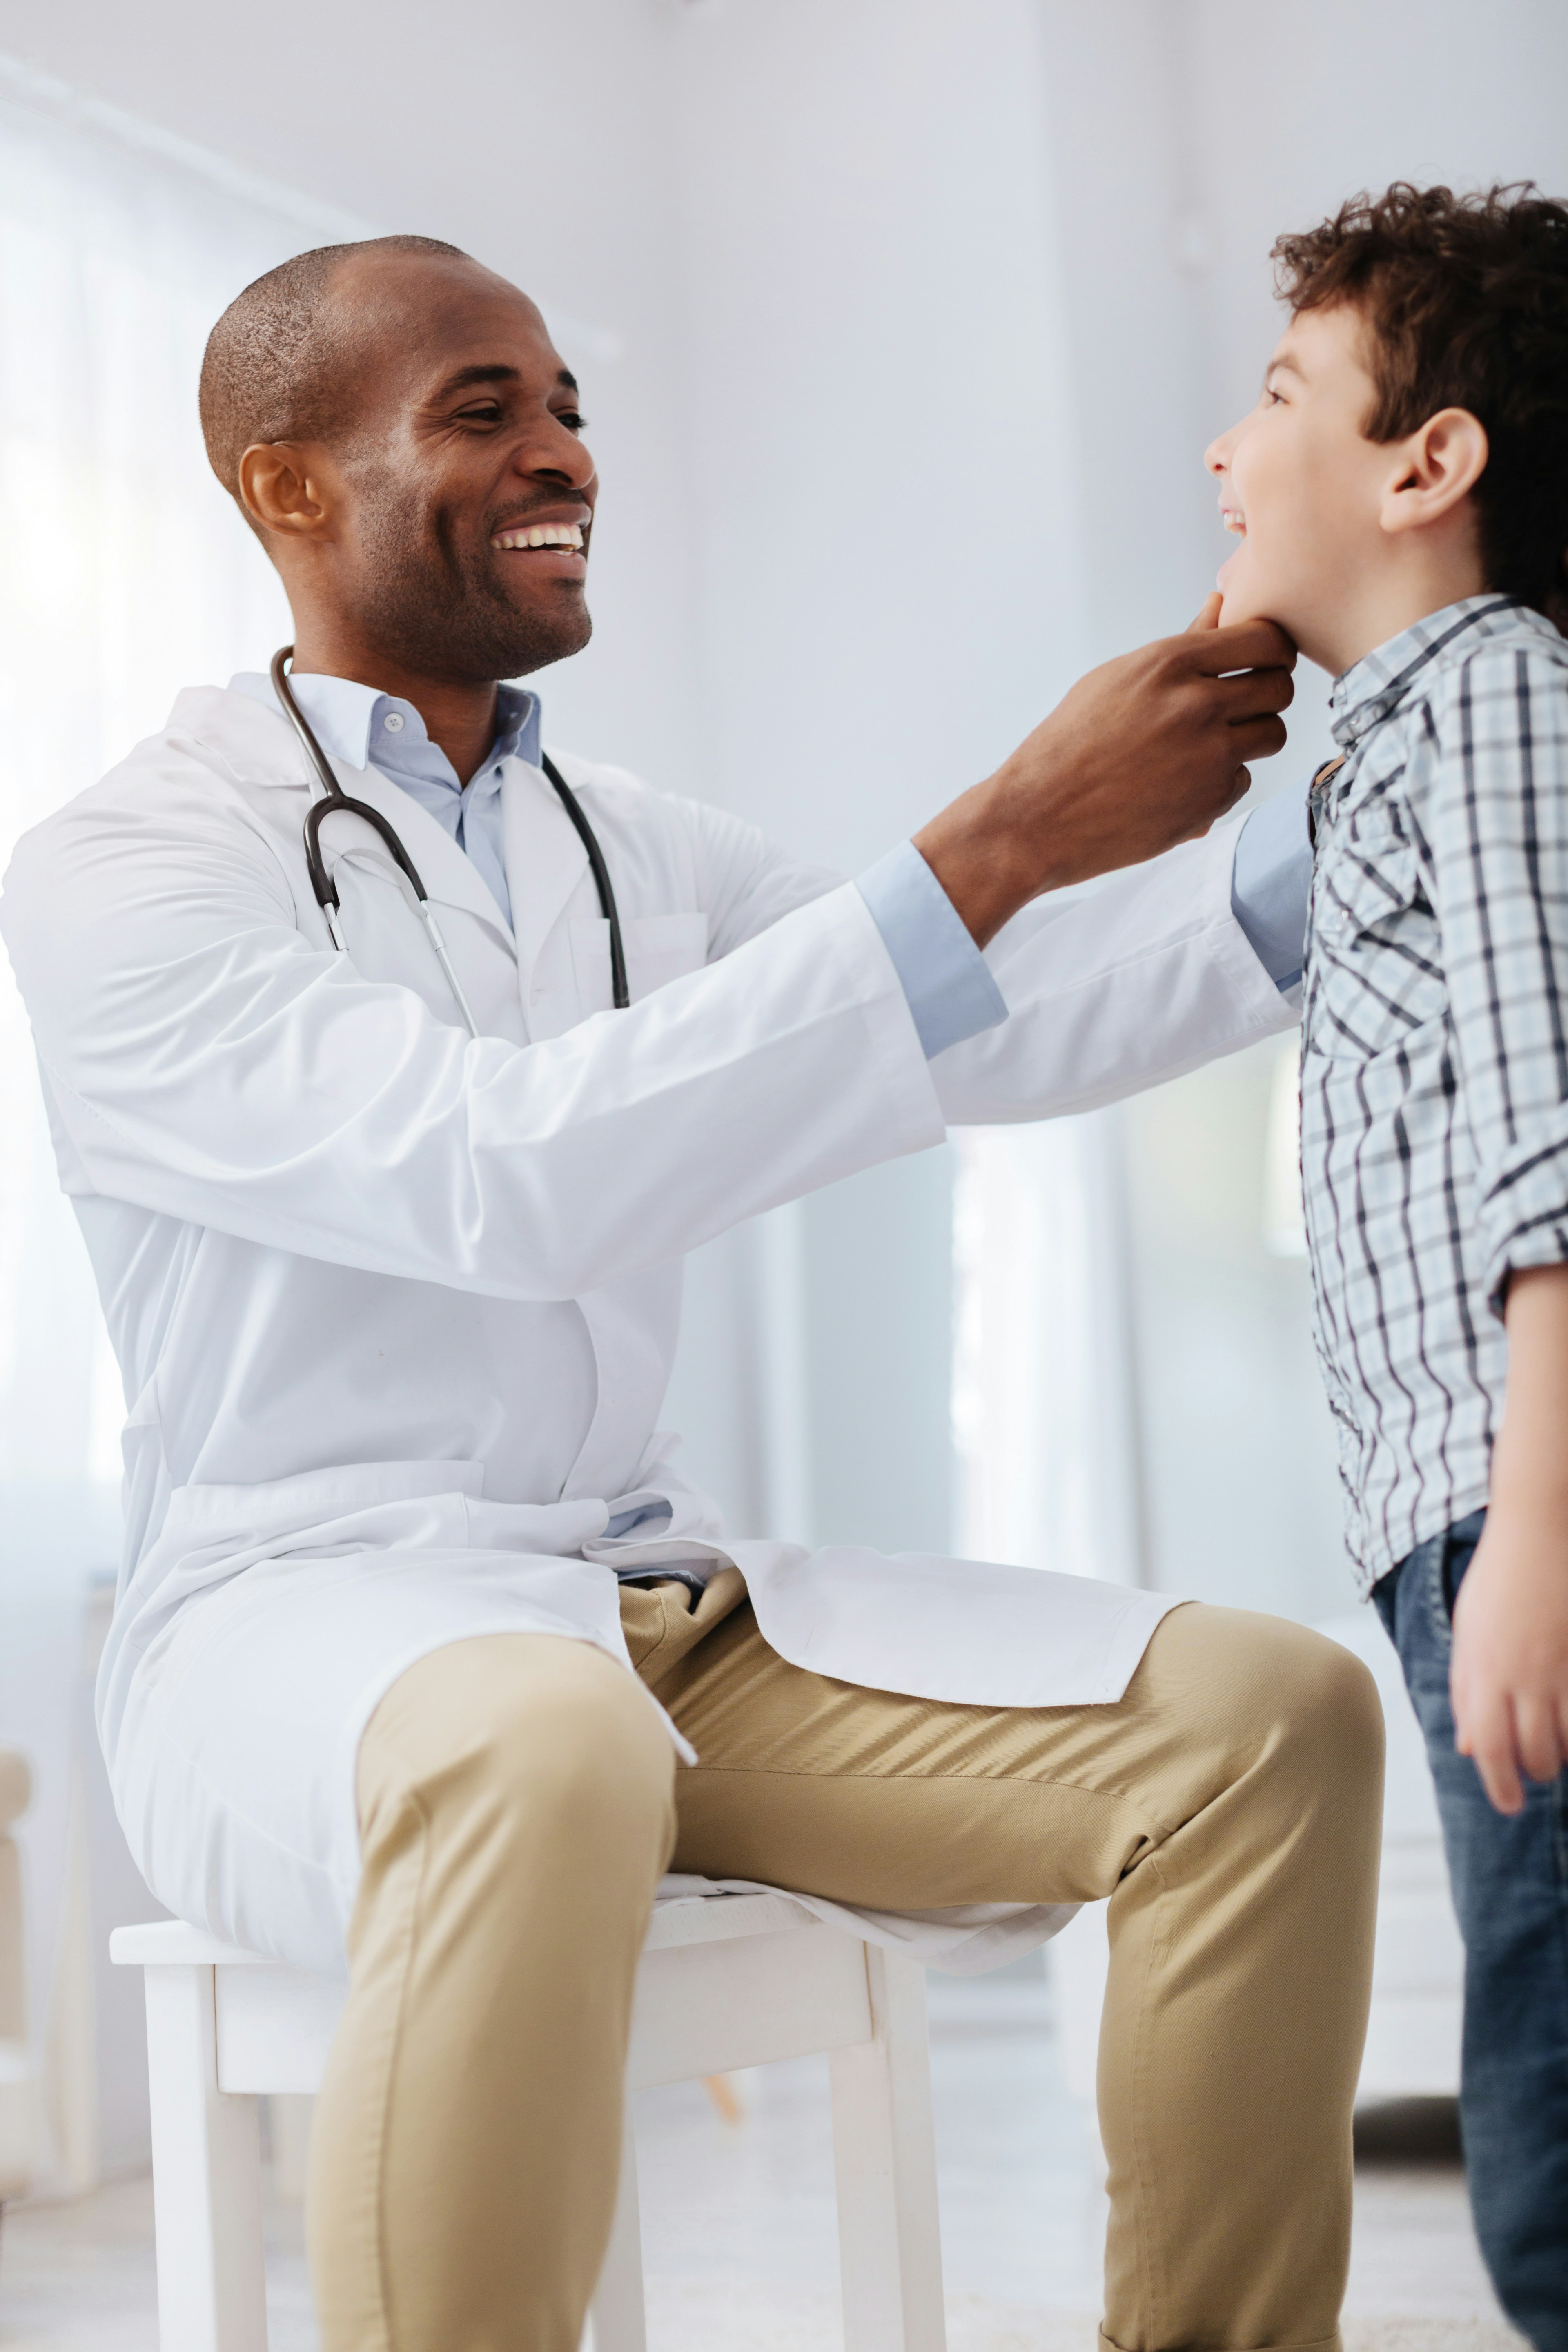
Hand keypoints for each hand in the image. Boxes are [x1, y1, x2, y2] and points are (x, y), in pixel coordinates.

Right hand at [913, 596, 1295, 946]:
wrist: (1039, 817)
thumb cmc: (1071, 743)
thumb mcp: (1118, 679)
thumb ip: (1181, 645)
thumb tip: (1219, 604)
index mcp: (1170, 663)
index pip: (1264, 639)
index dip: (1273, 650)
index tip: (1265, 661)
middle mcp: (1197, 704)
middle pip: (1280, 686)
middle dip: (1267, 694)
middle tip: (1242, 706)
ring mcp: (1208, 755)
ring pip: (1273, 734)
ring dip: (1252, 739)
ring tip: (1209, 746)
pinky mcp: (1211, 800)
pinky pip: (1244, 779)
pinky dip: (1221, 783)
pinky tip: (1182, 783)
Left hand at [1451, 1508, 1567, 1811]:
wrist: (1535, 1532)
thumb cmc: (1496, 1582)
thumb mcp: (1466, 1635)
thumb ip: (1464, 1692)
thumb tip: (1467, 1746)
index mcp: (1481, 1669)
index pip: (1489, 1747)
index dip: (1499, 1785)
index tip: (1508, 1805)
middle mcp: (1520, 1674)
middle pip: (1534, 1751)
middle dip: (1536, 1771)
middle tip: (1536, 1770)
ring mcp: (1558, 1666)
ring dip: (1562, 1752)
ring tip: (1555, 1746)